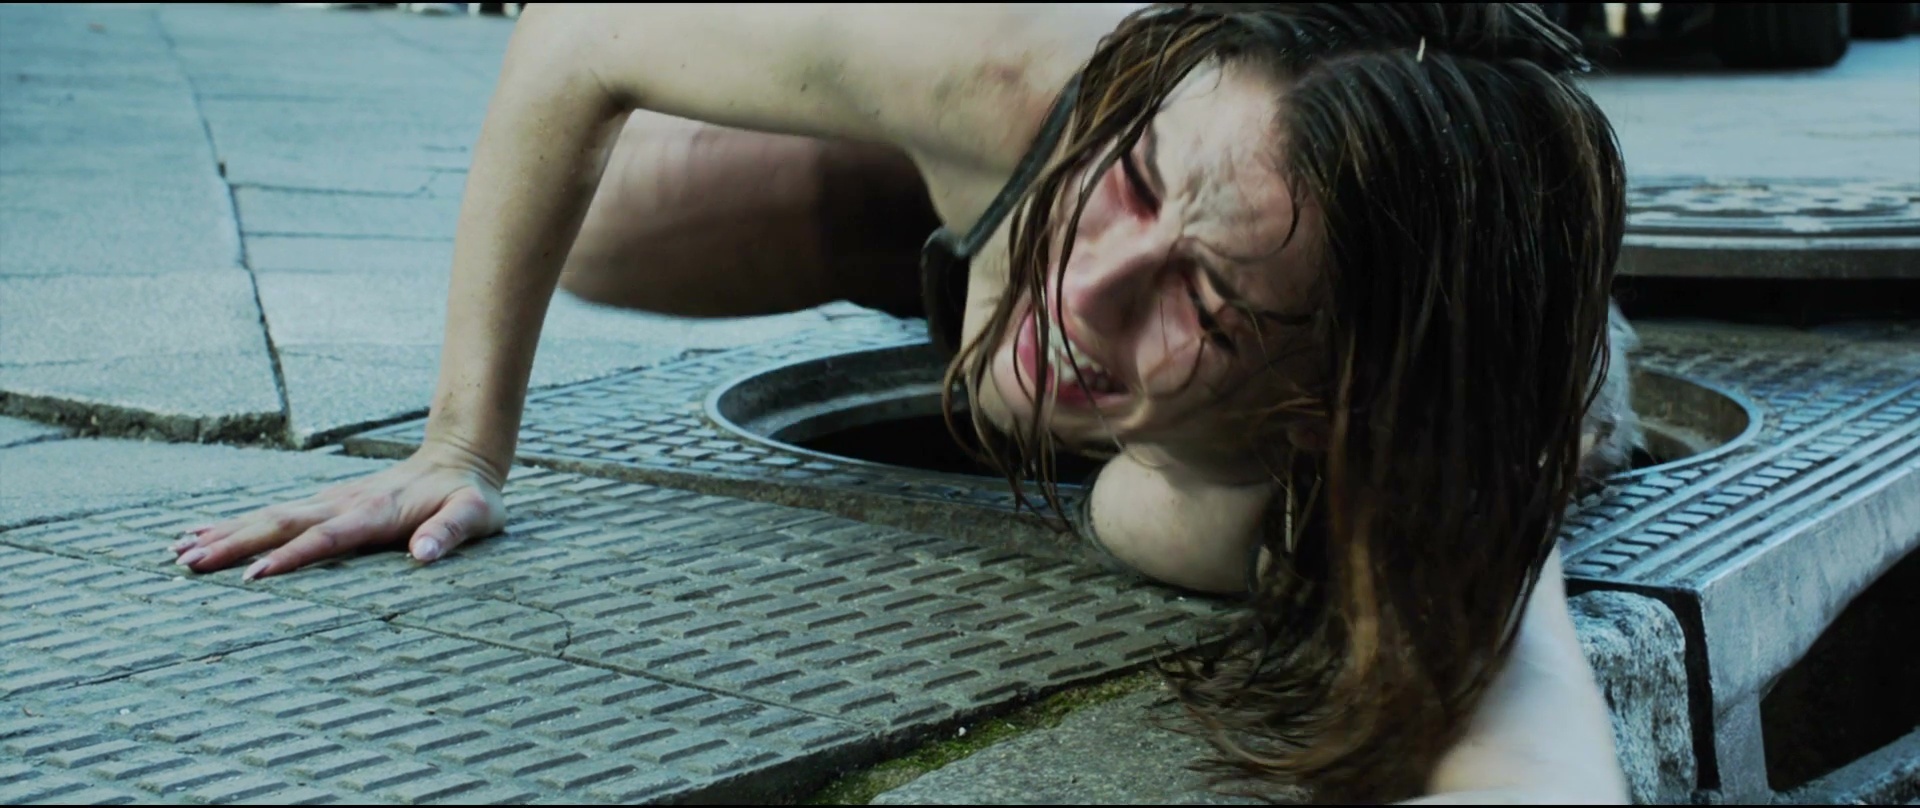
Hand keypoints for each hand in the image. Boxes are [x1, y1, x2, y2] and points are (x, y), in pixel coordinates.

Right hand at [169, 443, 507, 580]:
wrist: (460, 457)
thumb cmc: (470, 497)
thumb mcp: (475, 514)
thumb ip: (450, 532)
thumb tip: (423, 555)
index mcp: (375, 514)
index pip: (326, 538)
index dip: (292, 557)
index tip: (254, 576)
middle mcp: (343, 504)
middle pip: (280, 524)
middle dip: (234, 544)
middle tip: (187, 565)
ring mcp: (330, 501)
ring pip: (268, 517)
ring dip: (224, 534)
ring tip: (177, 551)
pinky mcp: (324, 503)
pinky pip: (273, 515)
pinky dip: (235, 525)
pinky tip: (203, 535)